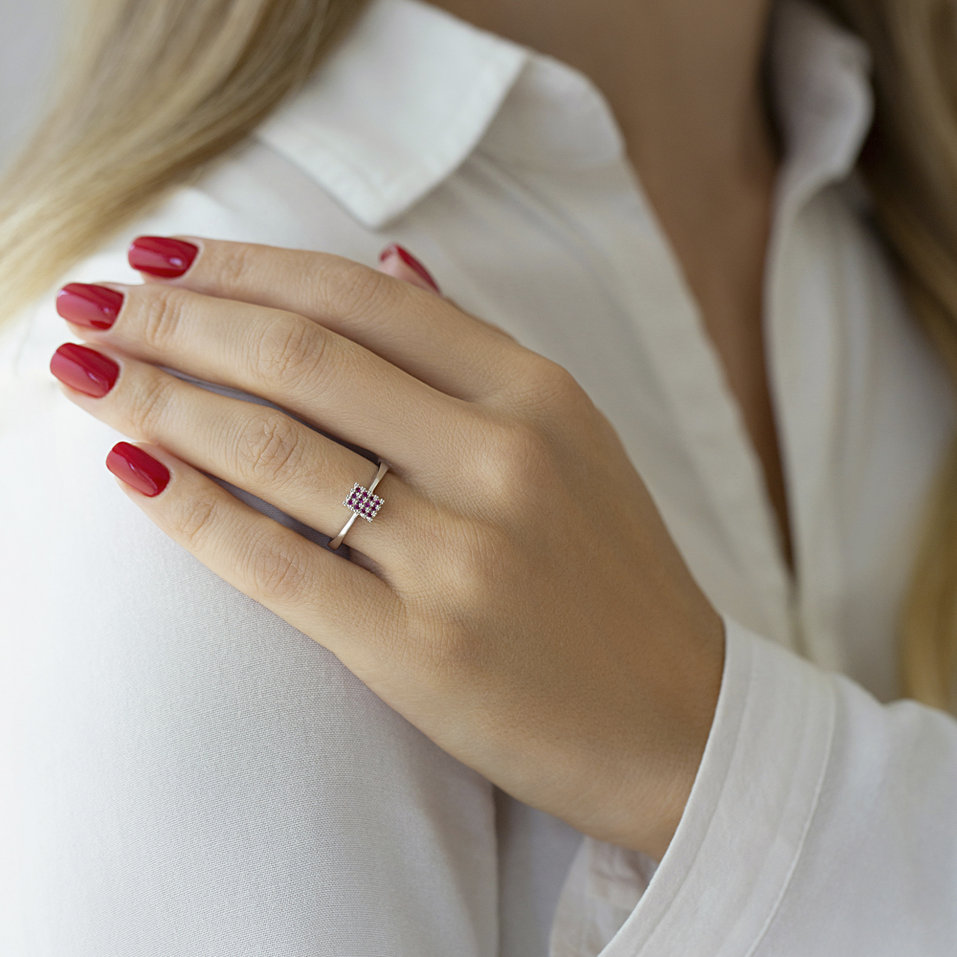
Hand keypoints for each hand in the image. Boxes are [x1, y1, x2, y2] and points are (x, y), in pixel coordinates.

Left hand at [50, 236, 724, 860]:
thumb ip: (475, 350)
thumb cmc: (617, 578)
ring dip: (159, 398)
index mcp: (539, 395)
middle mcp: (502, 459)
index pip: (363, 298)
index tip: (165, 255)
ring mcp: (463, 557)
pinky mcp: (421, 650)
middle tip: (96, 299)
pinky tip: (132, 467)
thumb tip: (390, 258)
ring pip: (277, 451)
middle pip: (304, 358)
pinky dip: (191, 509)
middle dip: (177, 317)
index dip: (246, 267)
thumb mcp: (573, 439)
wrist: (680, 720)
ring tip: (84, 368)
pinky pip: (278, 563)